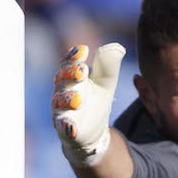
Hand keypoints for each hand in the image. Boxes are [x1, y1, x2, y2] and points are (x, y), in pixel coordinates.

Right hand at [51, 43, 124, 168]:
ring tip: (79, 100)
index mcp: (72, 76)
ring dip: (68, 99)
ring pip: (60, 102)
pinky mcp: (65, 129)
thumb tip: (118, 47)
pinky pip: (63, 126)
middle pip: (62, 79)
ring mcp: (62, 110)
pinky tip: (71, 126)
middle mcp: (63, 90)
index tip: (84, 50)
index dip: (74, 56)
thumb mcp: (106, 83)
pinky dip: (66, 126)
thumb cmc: (96, 100)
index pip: (70, 62)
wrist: (93, 130)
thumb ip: (108, 66)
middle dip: (70, 75)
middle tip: (81, 72)